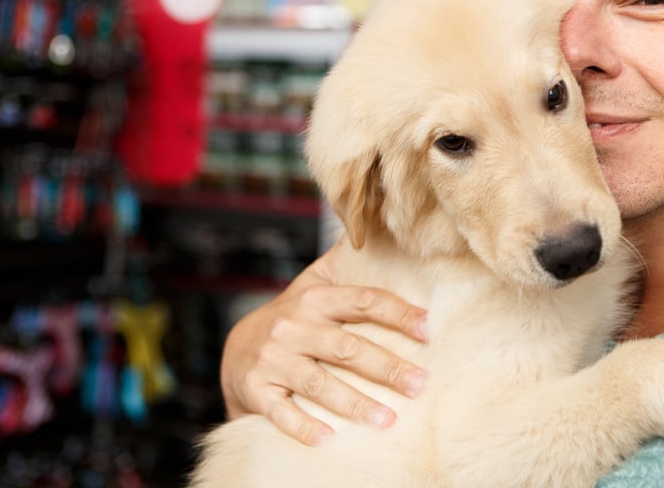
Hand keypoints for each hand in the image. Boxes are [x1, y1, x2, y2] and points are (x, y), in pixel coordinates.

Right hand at [220, 241, 428, 444]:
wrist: (235, 351)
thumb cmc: (291, 317)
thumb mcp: (313, 285)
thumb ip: (345, 263)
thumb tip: (379, 225)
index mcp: (313, 300)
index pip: (362, 301)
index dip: (397, 314)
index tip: (428, 330)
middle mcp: (292, 327)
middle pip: (346, 347)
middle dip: (386, 367)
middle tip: (420, 384)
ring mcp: (272, 360)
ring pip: (318, 382)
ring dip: (354, 402)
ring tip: (388, 419)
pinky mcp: (256, 391)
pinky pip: (281, 411)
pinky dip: (303, 425)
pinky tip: (329, 438)